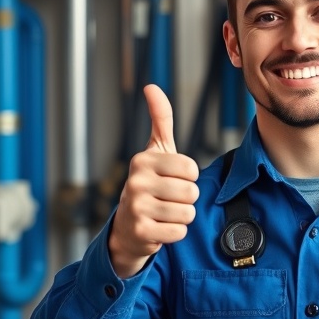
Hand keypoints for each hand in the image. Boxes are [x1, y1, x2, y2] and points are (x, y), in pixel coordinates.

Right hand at [108, 84, 199, 277]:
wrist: (127, 226)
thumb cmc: (149, 182)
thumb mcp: (155, 150)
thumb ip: (160, 119)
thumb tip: (151, 86)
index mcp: (142, 160)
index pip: (191, 168)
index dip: (188, 177)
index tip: (172, 179)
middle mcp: (135, 182)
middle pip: (191, 192)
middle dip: (187, 199)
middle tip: (168, 199)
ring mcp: (136, 208)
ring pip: (188, 213)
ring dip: (181, 216)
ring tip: (165, 212)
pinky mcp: (141, 232)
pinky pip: (180, 232)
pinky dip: (175, 233)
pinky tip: (160, 227)